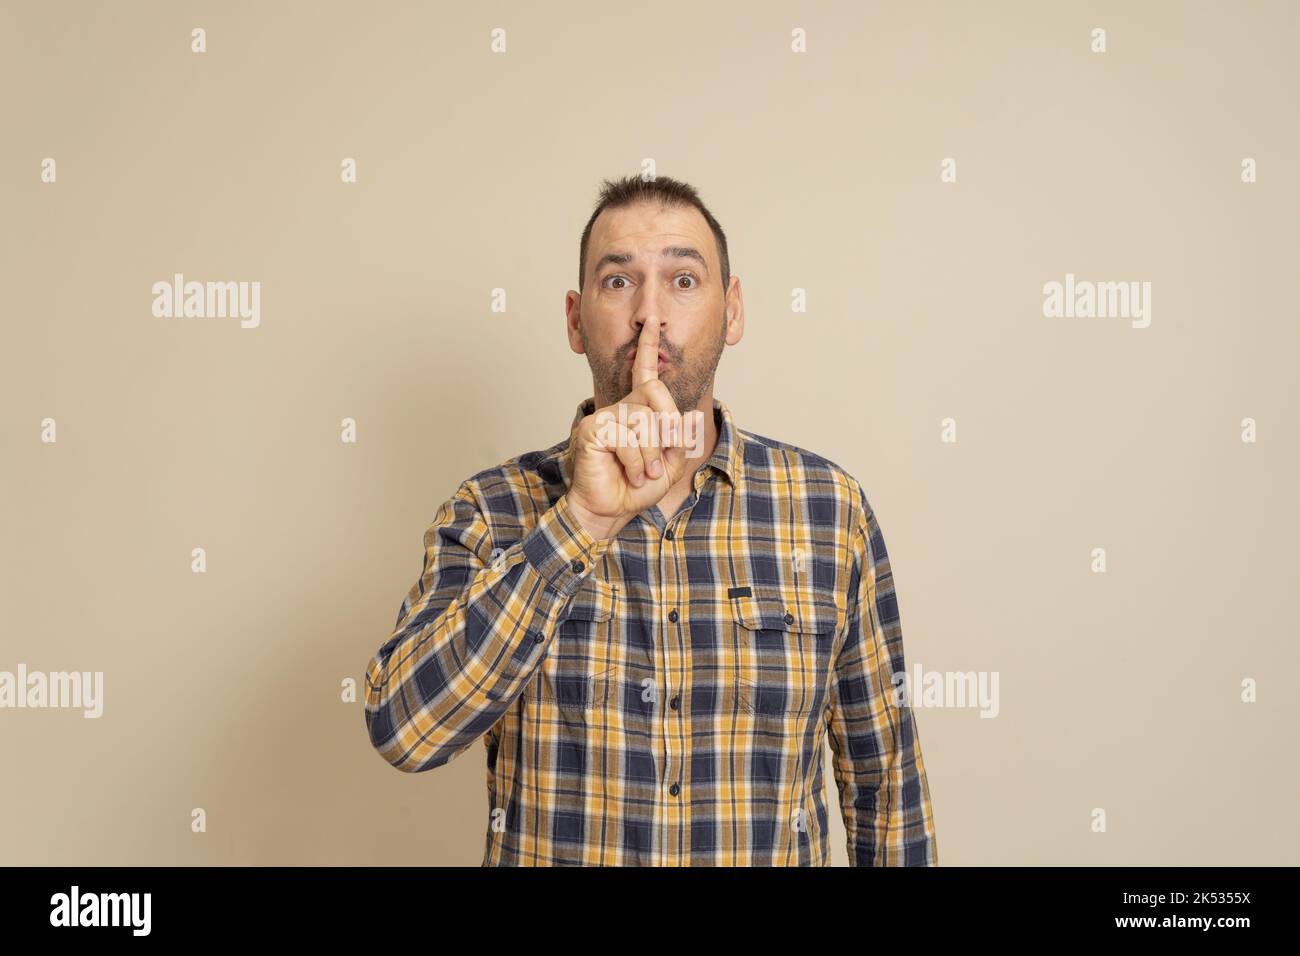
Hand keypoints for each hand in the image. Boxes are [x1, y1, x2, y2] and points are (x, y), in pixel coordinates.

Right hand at [565, 319, 689, 540]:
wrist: (610, 511)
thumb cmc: (636, 487)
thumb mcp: (669, 465)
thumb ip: (680, 440)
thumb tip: (688, 417)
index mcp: (638, 410)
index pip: (645, 373)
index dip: (649, 346)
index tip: (652, 321)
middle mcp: (620, 407)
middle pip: (656, 396)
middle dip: (667, 430)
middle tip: (660, 461)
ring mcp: (604, 416)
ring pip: (644, 420)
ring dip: (651, 455)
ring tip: (643, 473)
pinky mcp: (592, 429)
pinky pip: (626, 437)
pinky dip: (636, 461)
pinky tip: (630, 473)